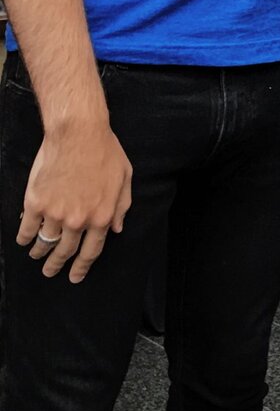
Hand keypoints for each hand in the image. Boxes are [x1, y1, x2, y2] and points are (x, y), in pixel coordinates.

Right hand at [16, 122, 132, 281]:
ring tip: (36, 255)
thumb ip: (121, 206)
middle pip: (65, 252)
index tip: (75, 277)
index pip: (91, 251)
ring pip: (44, 242)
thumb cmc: (105, 151)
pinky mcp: (36, 203)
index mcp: (101, 217)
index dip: (82, 267)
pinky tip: (23, 240)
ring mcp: (55, 213)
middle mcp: (78, 220)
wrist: (78, 133)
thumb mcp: (125, 178)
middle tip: (50, 272)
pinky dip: (23, 237)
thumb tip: (117, 229)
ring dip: (39, 252)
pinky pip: (26, 228)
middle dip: (56, 265)